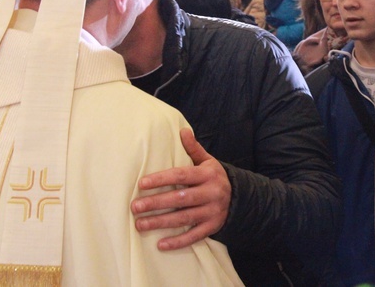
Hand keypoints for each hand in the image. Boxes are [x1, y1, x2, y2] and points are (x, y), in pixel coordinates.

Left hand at [131, 128, 230, 249]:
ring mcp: (212, 212)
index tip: (142, 183)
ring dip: (161, 223)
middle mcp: (211, 193)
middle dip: (156, 203)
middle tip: (135, 207)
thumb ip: (194, 148)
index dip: (161, 179)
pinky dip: (178, 242)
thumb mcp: (208, 161)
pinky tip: (161, 244)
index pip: (182, 175)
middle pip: (180, 199)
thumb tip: (182, 130)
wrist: (240, 198)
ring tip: (140, 224)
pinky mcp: (212, 227)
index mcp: (208, 175)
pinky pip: (194, 236)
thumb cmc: (215, 178)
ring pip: (184, 218)